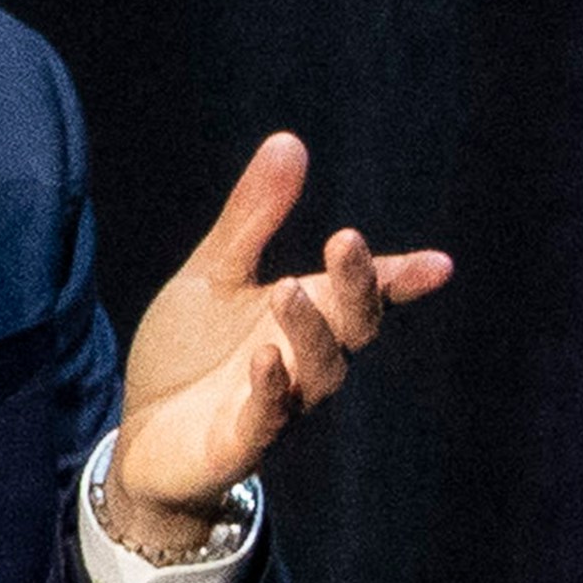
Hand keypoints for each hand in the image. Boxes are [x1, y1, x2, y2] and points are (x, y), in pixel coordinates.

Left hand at [103, 133, 450, 552]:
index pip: (364, 294)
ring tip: (289, 290)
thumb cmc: (190, 354)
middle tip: (344, 241)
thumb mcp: (215, 273)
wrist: (143, 438)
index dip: (401, 279)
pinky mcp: (240, 441)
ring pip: (317, 371)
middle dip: (355, 287)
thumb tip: (289, 140)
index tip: (439, 264)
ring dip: (310, 332)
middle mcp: (304, 359)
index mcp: (305, 314)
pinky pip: (266, 419)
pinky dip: (271, 390)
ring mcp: (278, 403)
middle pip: (351, 326)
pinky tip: (264, 358)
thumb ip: (252, 217)